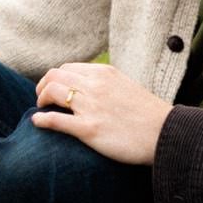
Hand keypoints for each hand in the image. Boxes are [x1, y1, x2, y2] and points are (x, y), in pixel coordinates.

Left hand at [31, 62, 171, 166]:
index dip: (54, 79)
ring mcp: (91, 107)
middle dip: (42, 87)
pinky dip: (41, 120)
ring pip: (51, 93)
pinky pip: (55, 120)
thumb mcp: (127, 87)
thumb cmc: (149, 115)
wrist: (166, 134)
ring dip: (41, 100)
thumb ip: (107, 84)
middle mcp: (95, 85)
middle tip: (42, 99)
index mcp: (104, 73)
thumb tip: (89, 88)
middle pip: (54, 77)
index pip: (67, 68)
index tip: (53, 90)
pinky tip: (36, 123)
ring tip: (41, 109)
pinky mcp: (89, 129)